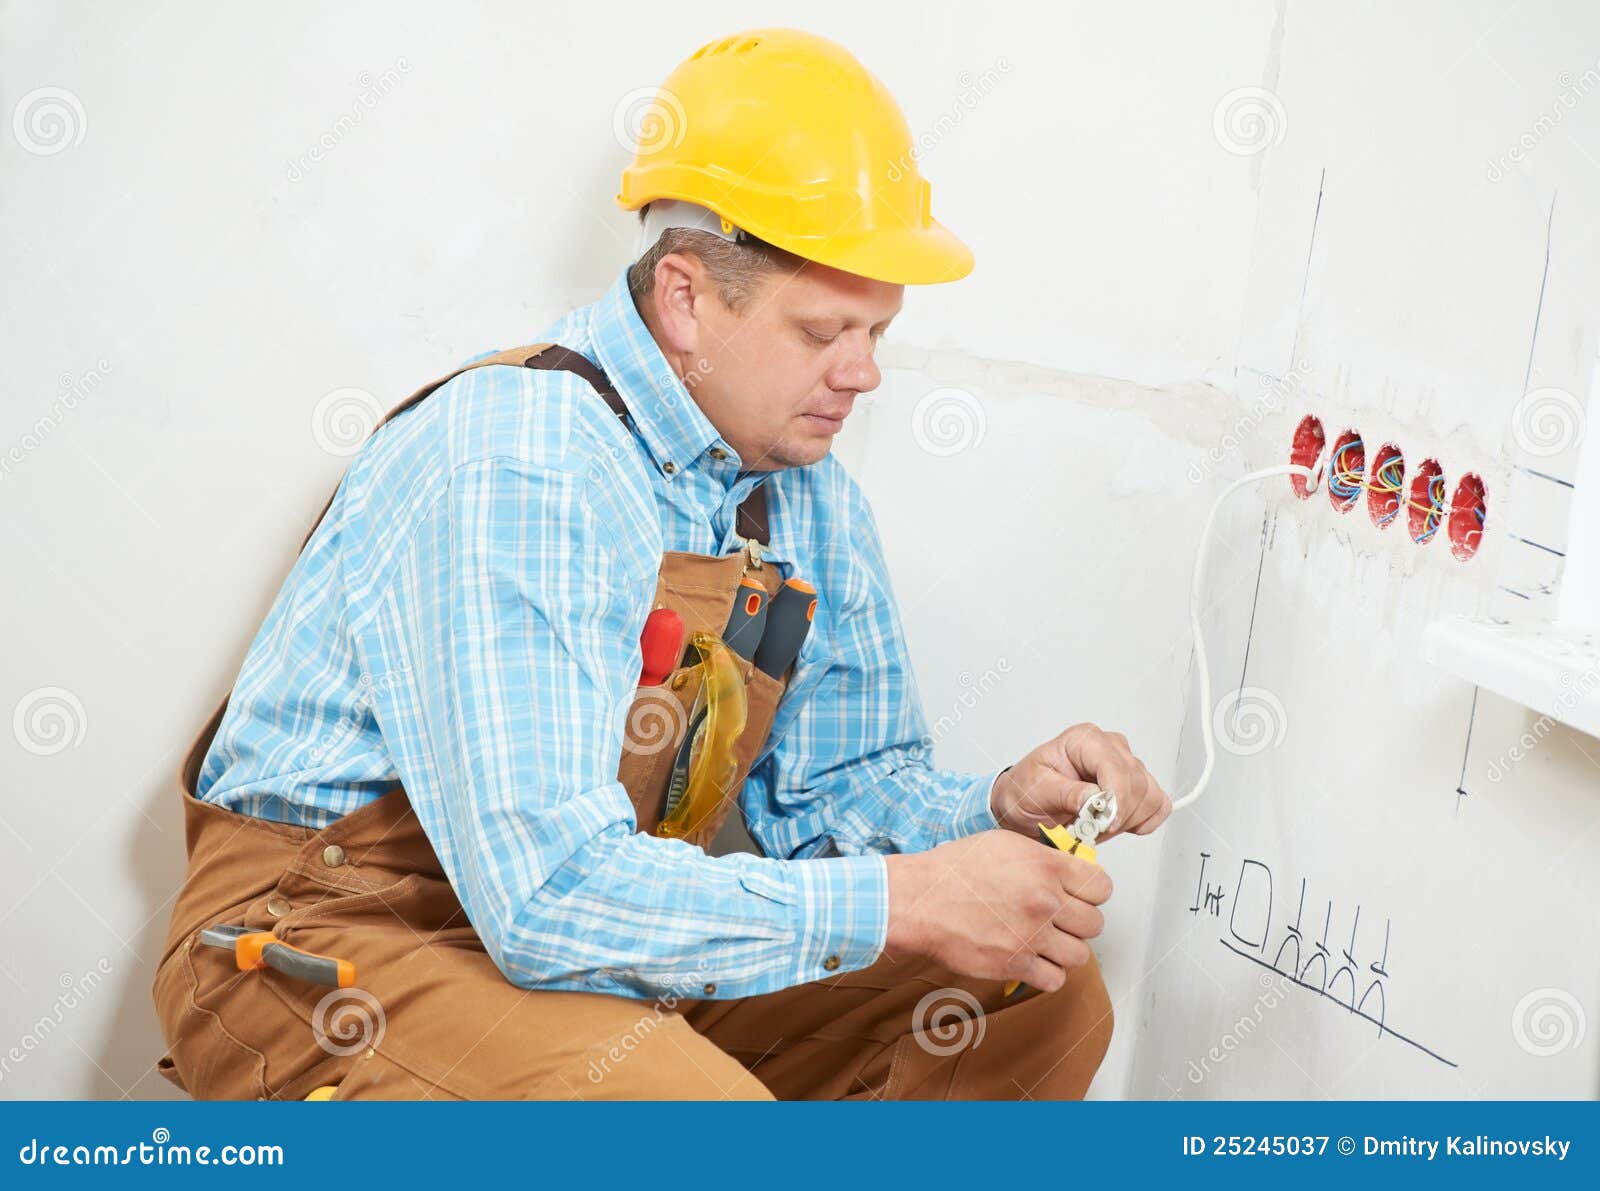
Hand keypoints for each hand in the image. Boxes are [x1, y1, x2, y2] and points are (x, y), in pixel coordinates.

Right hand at [883, 830, 1111, 991]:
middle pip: (1094, 924)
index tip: (1081, 896)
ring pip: (1080, 955)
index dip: (1092, 893)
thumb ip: (1044, 858)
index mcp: (1046, 867)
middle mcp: (1045, 901)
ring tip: (1047, 942)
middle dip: (1080, 923)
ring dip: (1066, 950)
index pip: (1102, 887)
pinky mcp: (1015, 963)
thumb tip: (1070, 871)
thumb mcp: (1005, 845)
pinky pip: (1055, 979)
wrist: (921, 899)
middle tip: (1062, 920)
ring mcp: (1032, 935)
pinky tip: (1033, 959)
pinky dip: (1047, 973)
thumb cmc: (954, 870)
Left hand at [990, 722, 1171, 842]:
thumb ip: (1068, 793)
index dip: (1117, 800)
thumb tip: (1098, 799)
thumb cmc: (1028, 791)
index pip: (1117, 767)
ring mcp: (1126, 765)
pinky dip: (1141, 822)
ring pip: (1151, 797)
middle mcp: (1110, 747)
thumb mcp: (1037, 791)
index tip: (1104, 824)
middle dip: (1117, 815)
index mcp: (1084, 740)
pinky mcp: (1137, 785)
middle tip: (1089, 829)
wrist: (1026, 803)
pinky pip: (1158, 806)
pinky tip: (1115, 824)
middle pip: (1137, 784)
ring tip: (1095, 826)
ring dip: (1127, 822)